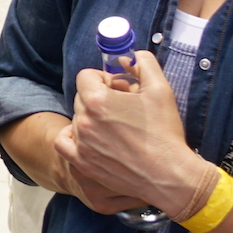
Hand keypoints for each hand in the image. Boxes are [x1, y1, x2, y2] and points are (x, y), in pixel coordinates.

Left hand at [55, 54, 208, 219]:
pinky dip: (73, 136)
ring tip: (116, 126)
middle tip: (123, 107)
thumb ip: (143, 63)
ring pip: (78, 118)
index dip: (104, 79)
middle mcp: (84, 120)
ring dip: (92, 117)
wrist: (168, 174)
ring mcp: (81, 143)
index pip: (86, 76)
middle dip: (100, 97)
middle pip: (82, 96)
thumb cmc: (165, 132)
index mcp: (97, 100)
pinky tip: (91, 137)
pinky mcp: (82, 162)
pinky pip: (64, 142)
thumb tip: (126, 58)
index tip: (120, 89)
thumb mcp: (160, 88)